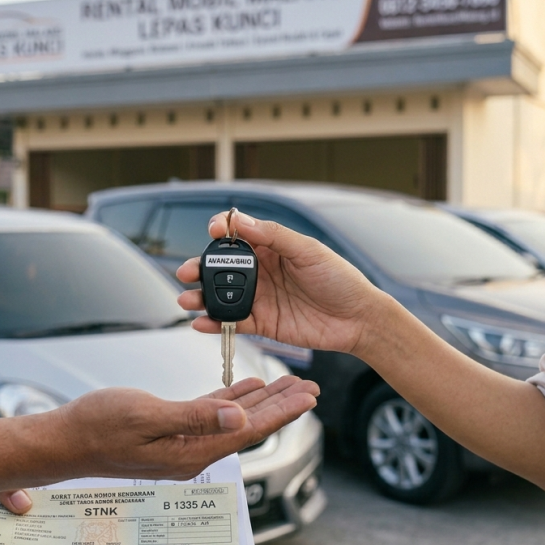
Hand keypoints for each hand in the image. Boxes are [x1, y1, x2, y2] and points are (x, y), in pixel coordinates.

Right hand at [50, 376, 318, 480]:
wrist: (63, 440)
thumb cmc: (97, 426)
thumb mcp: (146, 416)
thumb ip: (194, 417)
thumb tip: (237, 419)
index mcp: (192, 452)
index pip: (248, 431)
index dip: (281, 412)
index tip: (308, 396)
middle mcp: (192, 452)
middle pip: (247, 426)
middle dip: (281, 405)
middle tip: (311, 387)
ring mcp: (182, 444)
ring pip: (232, 419)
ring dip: (261, 401)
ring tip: (288, 384)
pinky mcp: (170, 431)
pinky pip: (211, 414)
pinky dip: (231, 399)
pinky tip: (247, 387)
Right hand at [177, 211, 382, 354]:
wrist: (359, 318)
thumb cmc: (340, 279)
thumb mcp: (308, 250)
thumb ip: (273, 236)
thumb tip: (239, 221)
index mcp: (271, 248)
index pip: (237, 235)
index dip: (221, 231)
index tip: (213, 231)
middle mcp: (261, 272)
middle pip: (221, 268)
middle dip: (199, 267)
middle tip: (186, 271)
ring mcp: (260, 298)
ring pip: (221, 296)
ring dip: (200, 296)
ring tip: (186, 298)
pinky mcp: (263, 324)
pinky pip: (233, 323)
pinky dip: (214, 324)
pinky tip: (200, 323)